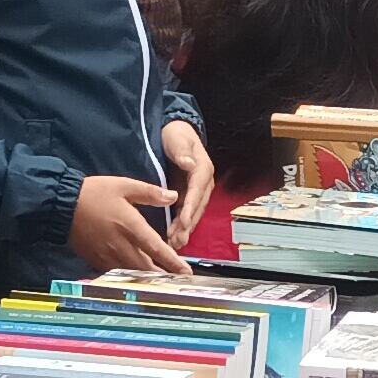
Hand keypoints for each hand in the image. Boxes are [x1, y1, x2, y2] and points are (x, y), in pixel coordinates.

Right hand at [69, 173, 184, 273]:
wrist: (61, 205)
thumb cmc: (94, 193)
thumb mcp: (124, 185)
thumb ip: (150, 193)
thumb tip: (174, 196)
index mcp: (130, 226)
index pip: (156, 249)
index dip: (173, 263)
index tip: (186, 273)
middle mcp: (120, 245)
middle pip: (146, 268)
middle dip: (163, 276)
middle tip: (177, 281)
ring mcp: (107, 256)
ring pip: (132, 273)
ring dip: (148, 279)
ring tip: (162, 282)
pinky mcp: (96, 260)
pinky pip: (117, 272)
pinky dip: (129, 276)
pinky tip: (137, 277)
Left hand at [160, 120, 215, 246]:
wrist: (175, 132)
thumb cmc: (176, 135)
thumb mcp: (178, 139)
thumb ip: (182, 151)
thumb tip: (189, 164)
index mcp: (203, 169)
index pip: (197, 191)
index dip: (190, 207)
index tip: (182, 222)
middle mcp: (204, 183)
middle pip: (197, 207)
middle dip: (188, 225)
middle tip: (178, 241)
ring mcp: (198, 190)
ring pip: (193, 213)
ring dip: (185, 229)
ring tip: (175, 244)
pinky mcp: (190, 195)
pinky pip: (186, 212)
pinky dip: (181, 225)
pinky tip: (173, 238)